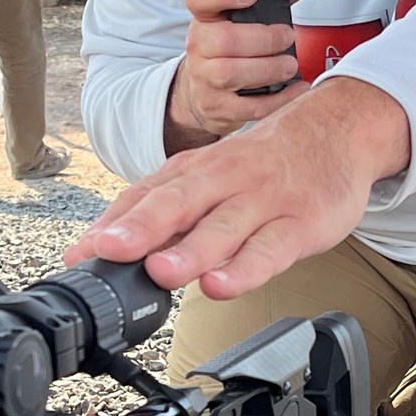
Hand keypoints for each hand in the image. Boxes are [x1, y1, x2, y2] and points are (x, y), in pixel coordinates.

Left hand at [65, 75, 410, 300]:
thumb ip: (158, 216)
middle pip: (177, 203)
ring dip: (190, 251)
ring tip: (161, 272)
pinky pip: (270, 249)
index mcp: (192, 172)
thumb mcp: (206, 179)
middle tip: (108, 250)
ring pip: (223, 227)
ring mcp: (263, 201)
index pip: (144, 196)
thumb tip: (95, 252)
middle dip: (140, 228)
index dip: (109, 226)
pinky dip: (245, 268)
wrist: (337, 131)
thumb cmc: (261, 165)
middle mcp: (223, 181)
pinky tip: (222, 284)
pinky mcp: (300, 224)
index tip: (78, 256)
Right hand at [165, 0, 334, 145]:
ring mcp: (204, 78)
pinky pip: (249, 106)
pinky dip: (279, 99)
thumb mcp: (260, 11)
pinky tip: (296, 88)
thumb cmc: (238, 45)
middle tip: (288, 38)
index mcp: (207, 16)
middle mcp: (199, 45)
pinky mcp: (217, 107)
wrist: (207, 90)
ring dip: (269, 68)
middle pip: (224, 39)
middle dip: (265, 39)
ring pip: (232, 73)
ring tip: (289, 65)